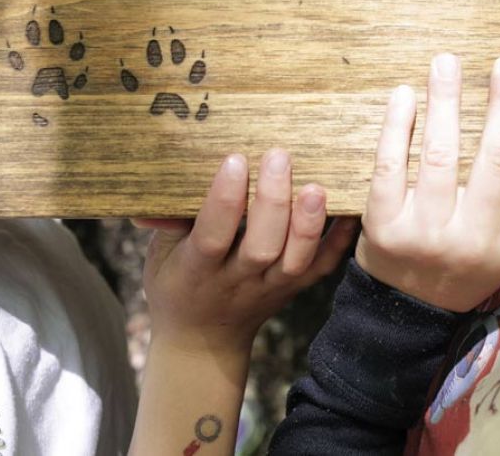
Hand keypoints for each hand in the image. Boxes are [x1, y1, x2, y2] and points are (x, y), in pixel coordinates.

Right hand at [139, 149, 356, 357]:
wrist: (203, 341)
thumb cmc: (177, 283)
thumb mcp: (159, 256)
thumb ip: (165, 224)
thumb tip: (149, 192)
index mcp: (198, 269)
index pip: (213, 235)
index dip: (224, 200)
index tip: (234, 160)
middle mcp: (237, 280)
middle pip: (261, 247)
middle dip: (272, 202)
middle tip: (278, 157)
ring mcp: (270, 287)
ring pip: (294, 262)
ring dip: (307, 224)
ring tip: (316, 186)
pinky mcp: (294, 289)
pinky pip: (321, 268)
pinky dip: (339, 241)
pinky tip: (350, 209)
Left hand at [356, 54, 499, 311]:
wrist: (403, 309)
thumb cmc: (460, 262)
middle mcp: (474, 241)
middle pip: (496, 161)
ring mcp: (426, 234)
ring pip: (440, 154)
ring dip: (445, 101)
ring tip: (448, 62)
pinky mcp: (383, 226)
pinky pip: (390, 165)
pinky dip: (397, 126)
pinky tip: (404, 95)